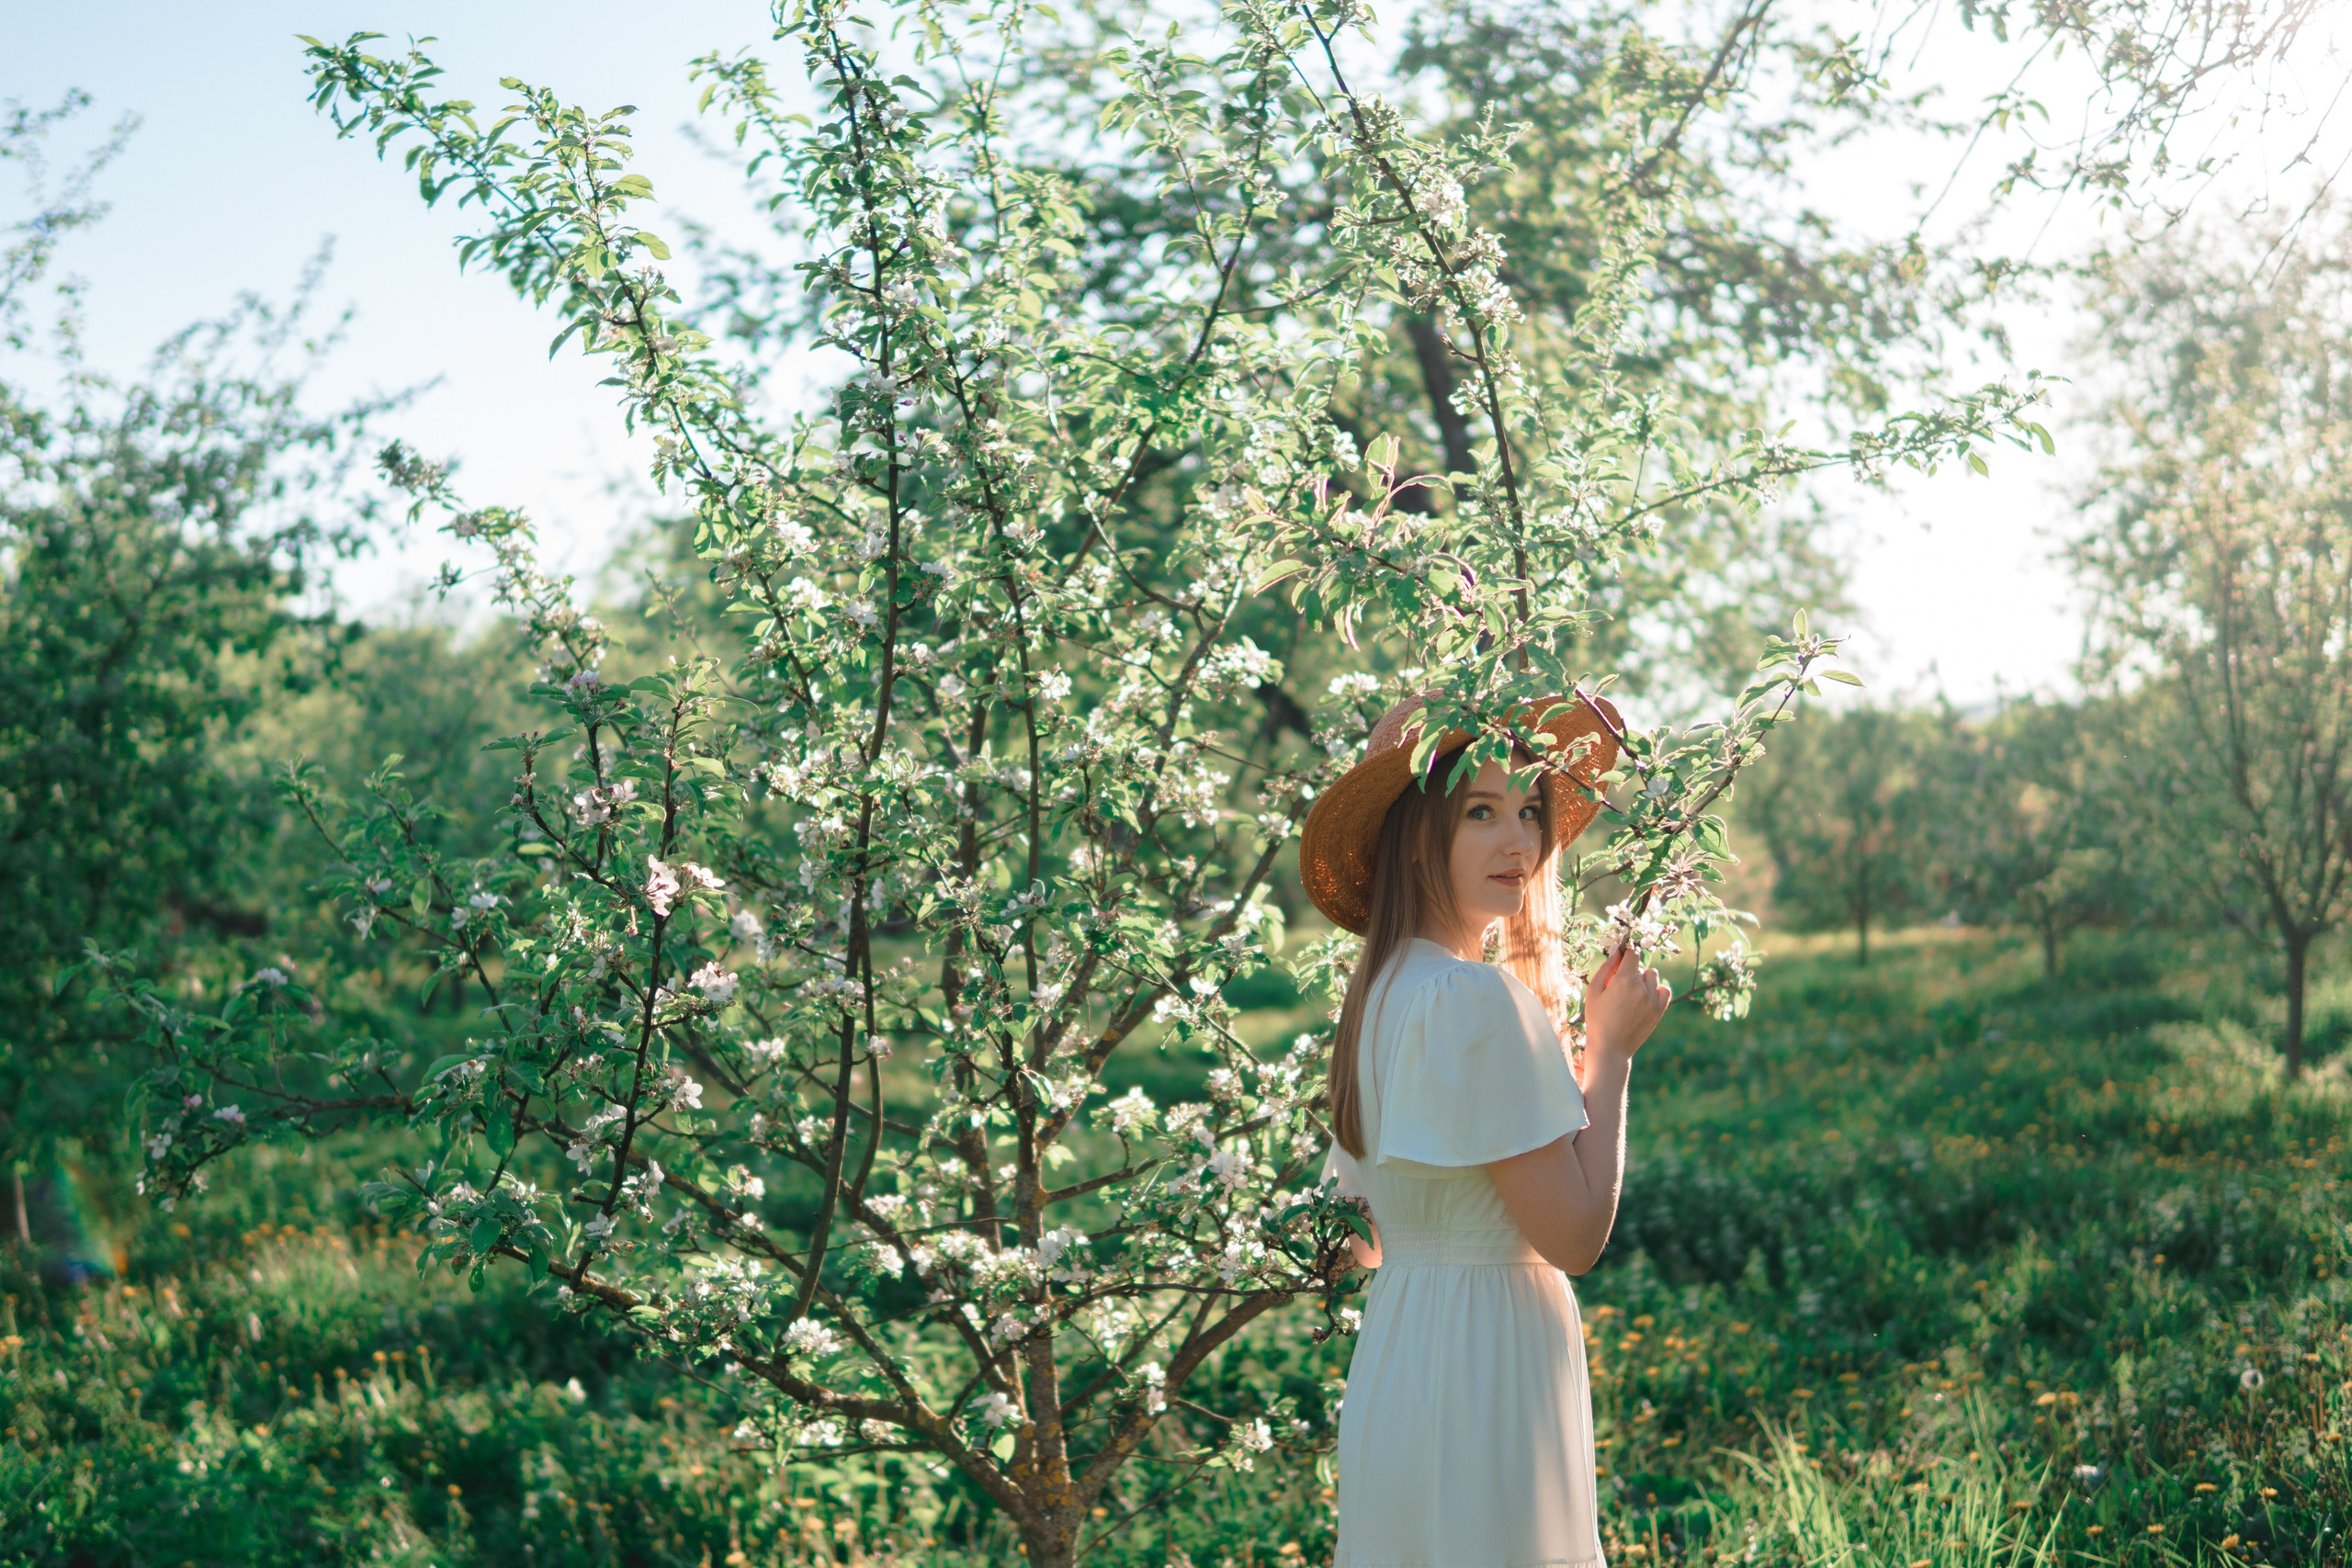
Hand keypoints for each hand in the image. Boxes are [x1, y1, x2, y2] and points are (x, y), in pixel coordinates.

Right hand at [1584, 945, 1671, 1059]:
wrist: (1611, 1048)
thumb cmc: (1597, 1019)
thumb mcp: (1593, 991)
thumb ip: (1606, 968)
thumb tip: (1617, 950)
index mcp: (1623, 980)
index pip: (1632, 954)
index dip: (1626, 954)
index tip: (1621, 959)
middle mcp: (1641, 987)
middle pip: (1641, 966)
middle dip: (1630, 971)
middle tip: (1619, 987)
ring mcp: (1652, 999)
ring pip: (1653, 976)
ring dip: (1644, 979)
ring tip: (1631, 993)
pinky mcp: (1659, 1010)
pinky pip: (1665, 989)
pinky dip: (1657, 989)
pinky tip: (1645, 996)